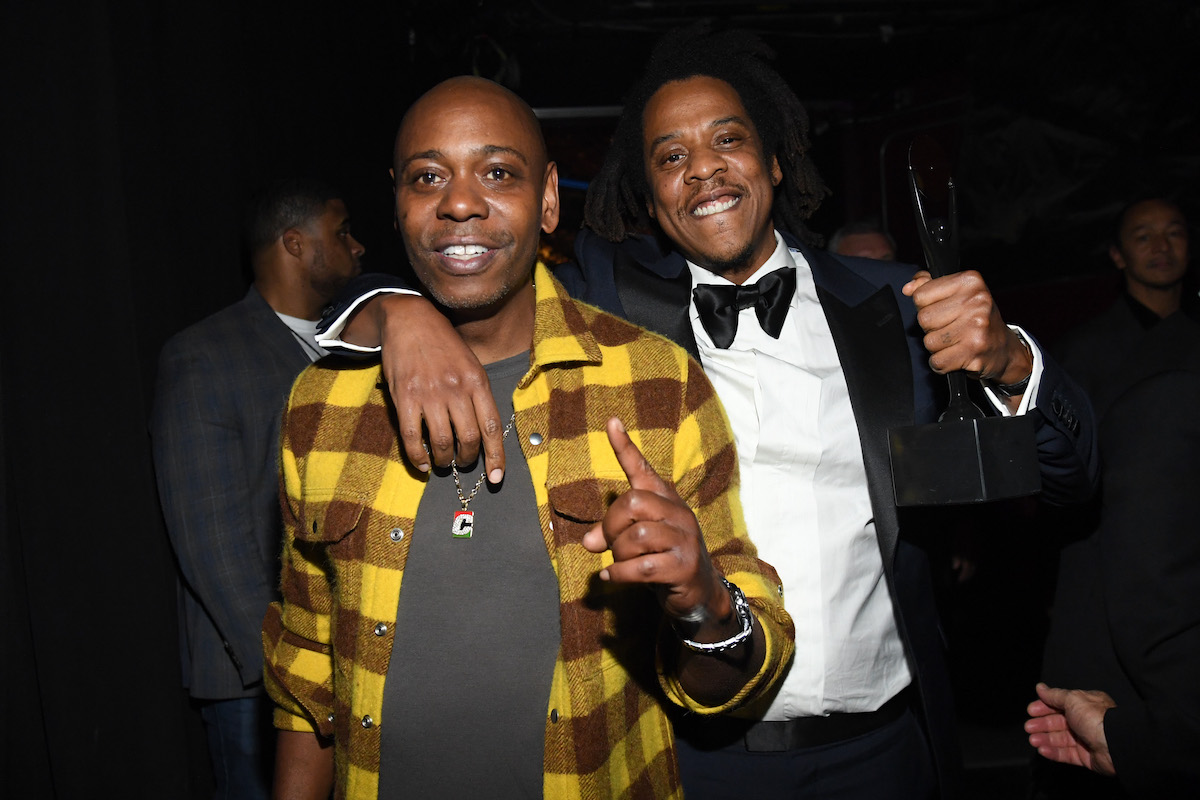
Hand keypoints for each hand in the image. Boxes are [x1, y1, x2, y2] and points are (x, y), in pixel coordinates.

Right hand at [370, 294, 505, 479]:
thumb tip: (485, 432)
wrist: (410, 319)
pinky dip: (418, 457)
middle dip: (468, 459)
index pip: (492, 427)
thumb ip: (478, 394)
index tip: (496, 478)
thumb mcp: (471, 364)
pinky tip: (423, 463)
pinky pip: (413, 437)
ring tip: (443, 462)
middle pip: (469, 439)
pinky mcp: (405, 397)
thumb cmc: (444, 345)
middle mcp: (456, 389)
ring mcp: (430, 394)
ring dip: (444, 460)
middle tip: (463, 462)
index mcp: (477, 381)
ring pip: (442, 442)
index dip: (496, 457)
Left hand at [581, 418, 731, 633]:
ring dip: (618, 554)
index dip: (625, 447)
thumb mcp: (638, 543)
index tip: (611, 422)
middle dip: (610, 526)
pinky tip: (613, 577)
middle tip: (606, 544)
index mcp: (666, 501)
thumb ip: (613, 534)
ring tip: (619, 564)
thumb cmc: (665, 560)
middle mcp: (678, 514)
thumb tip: (587, 542)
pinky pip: (641, 567)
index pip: (643, 469)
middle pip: (632, 503)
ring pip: (634, 537)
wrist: (701, 594)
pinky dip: (619, 574)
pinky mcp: (683, 566)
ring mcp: (684, 540)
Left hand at [903, 270, 1032, 388]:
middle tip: (951, 329)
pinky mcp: (974, 351)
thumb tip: (908, 288)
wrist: (1005, 350)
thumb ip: (931, 286)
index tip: (944, 311)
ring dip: (937, 347)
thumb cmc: (978, 320)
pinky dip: (942, 364)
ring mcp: (976, 327)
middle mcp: (976, 301)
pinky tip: (956, 356)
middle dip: (931, 328)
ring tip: (956, 342)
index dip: (926, 307)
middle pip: (923, 319)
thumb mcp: (959, 294)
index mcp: (970, 281)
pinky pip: (937, 361)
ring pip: (928, 341)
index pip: (920, 295)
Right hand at [1025, 682, 1116, 776]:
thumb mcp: (1072, 699)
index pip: (1060, 704)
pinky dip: (1053, 752)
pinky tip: (1043, 750)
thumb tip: (1040, 687)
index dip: (1044, 707)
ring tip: (1033, 740)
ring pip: (1060, 739)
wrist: (1116, 744)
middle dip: (1042, 724)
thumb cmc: (1097, 718)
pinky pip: (1066, 754)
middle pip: (1058, 722)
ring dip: (1045, 739)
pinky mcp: (1086, 757)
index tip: (1031, 711)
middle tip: (1029, 727)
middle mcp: (1085, 721)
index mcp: (1085, 704)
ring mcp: (1086, 739)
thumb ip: (1054, 695)